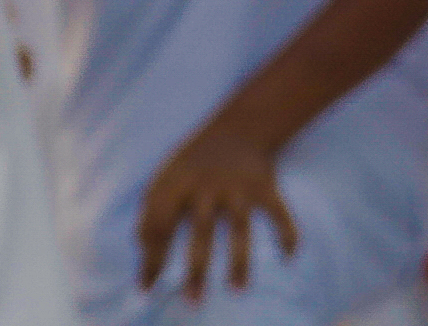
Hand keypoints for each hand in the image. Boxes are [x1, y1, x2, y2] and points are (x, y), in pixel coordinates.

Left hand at [133, 109, 298, 299]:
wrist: (237, 127)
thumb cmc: (193, 162)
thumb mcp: (166, 175)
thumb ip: (153, 207)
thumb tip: (139, 246)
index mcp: (176, 181)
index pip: (159, 222)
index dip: (151, 256)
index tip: (145, 289)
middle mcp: (207, 184)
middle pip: (200, 230)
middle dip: (196, 268)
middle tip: (192, 301)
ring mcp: (238, 186)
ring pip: (239, 228)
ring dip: (239, 261)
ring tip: (237, 291)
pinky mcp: (266, 186)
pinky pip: (279, 214)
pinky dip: (288, 235)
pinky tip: (288, 259)